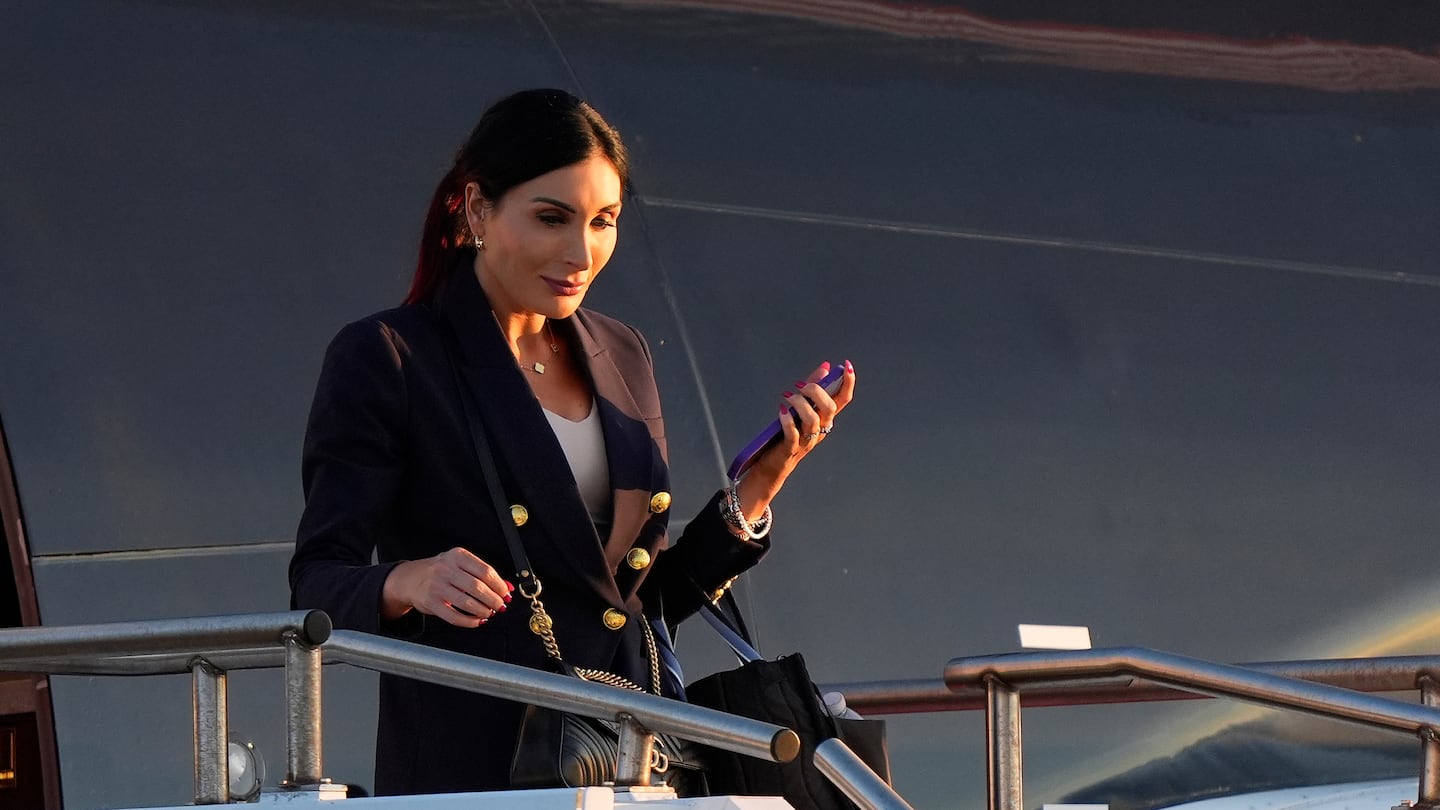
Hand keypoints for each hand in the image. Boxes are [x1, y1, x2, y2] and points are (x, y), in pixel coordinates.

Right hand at [381, 547, 513, 627]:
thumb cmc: (440, 571)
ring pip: (467, 603)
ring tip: (489, 613)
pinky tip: (477, 621)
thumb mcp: (460, 565)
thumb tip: (506, 588)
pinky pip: (454, 616)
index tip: (506, 593)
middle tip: (500, 606)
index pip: (485, 571)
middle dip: (494, 599)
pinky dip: (469, 621)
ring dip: (483, 611)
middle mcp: (446, 569)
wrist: (410, 579)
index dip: (499, 585)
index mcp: (457, 556)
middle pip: (478, 587)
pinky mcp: (431, 603)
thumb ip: (482, 575)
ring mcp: (437, 586)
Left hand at [738, 360, 856, 520]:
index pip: (843, 399)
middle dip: (816, 391)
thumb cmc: (787, 435)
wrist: (773, 465)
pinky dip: (787, 421)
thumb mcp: (801, 409)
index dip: (848, 382)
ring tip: (787, 397)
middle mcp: (821, 430)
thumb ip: (812, 389)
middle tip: (800, 385)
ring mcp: (807, 441)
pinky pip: (793, 434)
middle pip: (829, 408)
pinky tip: (781, 411)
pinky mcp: (791, 449)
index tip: (846, 365)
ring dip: (800, 404)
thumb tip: (826, 367)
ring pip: (813, 420)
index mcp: (826, 419)